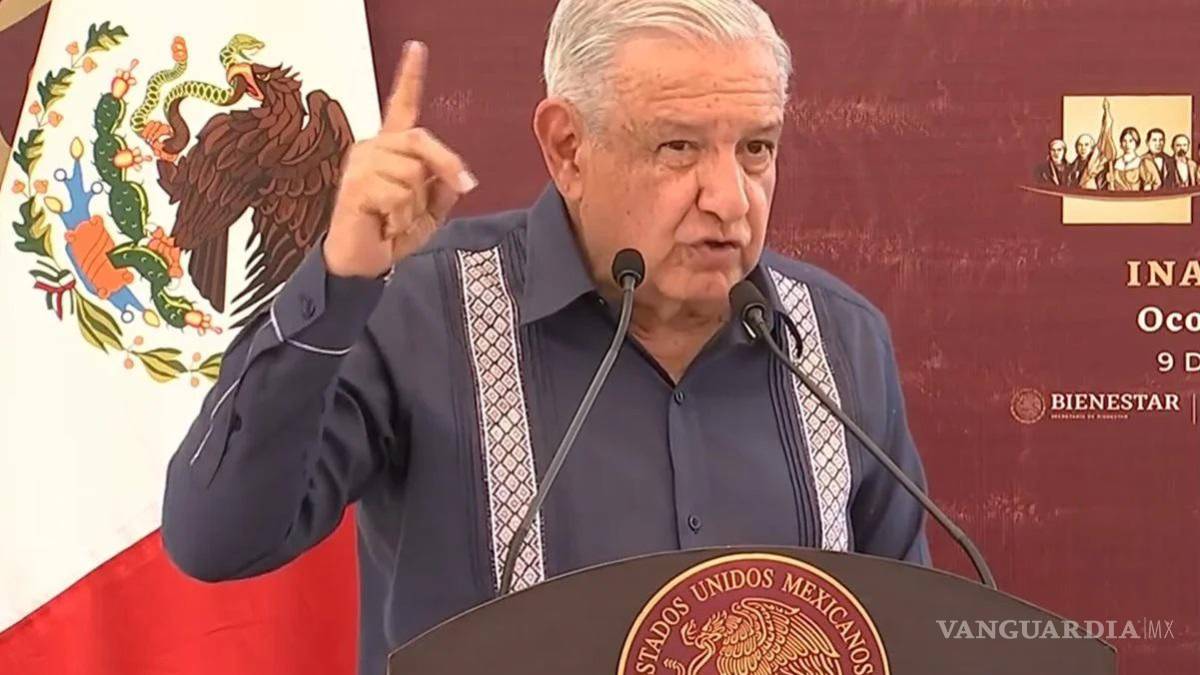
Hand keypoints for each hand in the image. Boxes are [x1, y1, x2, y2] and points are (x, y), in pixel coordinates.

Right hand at [324, 41, 476, 277]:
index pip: (402, 107)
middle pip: (420, 140)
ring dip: (415, 205)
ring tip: (396, 217)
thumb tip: (454, 177)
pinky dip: (401, 217)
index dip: (410, 76)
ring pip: (412, 173)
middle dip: (447, 166)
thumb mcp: (430, 211)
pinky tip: (384, 223)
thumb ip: (443, 189)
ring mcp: (361, 165)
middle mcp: (373, 149)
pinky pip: (398, 195)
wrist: (362, 262)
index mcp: (392, 149)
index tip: (417, 48)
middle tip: (463, 188)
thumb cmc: (391, 232)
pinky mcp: (355, 186)